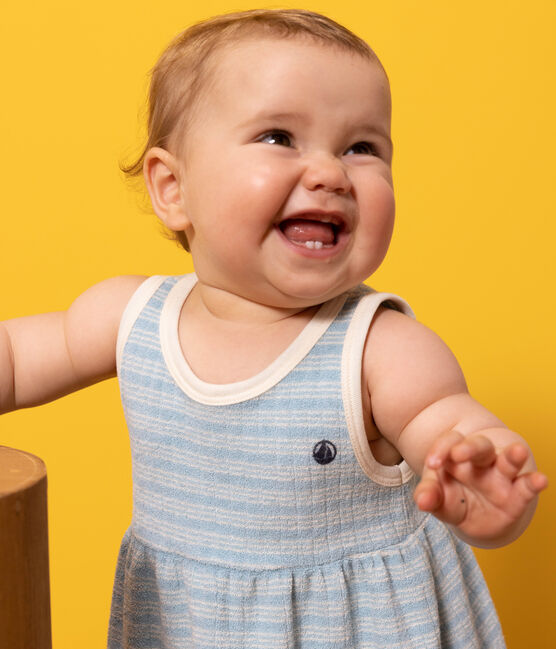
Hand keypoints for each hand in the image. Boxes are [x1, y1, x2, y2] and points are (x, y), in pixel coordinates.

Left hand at [414, 430, 547, 545]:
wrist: (473, 520)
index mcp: (456, 456)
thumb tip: (422, 501)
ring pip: (507, 460)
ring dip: (513, 455)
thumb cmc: (453, 498)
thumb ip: (429, 496)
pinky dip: (533, 483)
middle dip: (470, 447)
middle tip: (458, 454)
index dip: (440, 450)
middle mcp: (481, 461)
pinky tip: (540, 479)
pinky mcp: (517, 496)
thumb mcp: (438, 498)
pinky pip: (526, 486)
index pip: (450, 443)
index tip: (431, 464)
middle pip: (478, 445)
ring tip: (518, 451)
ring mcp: (501, 476)